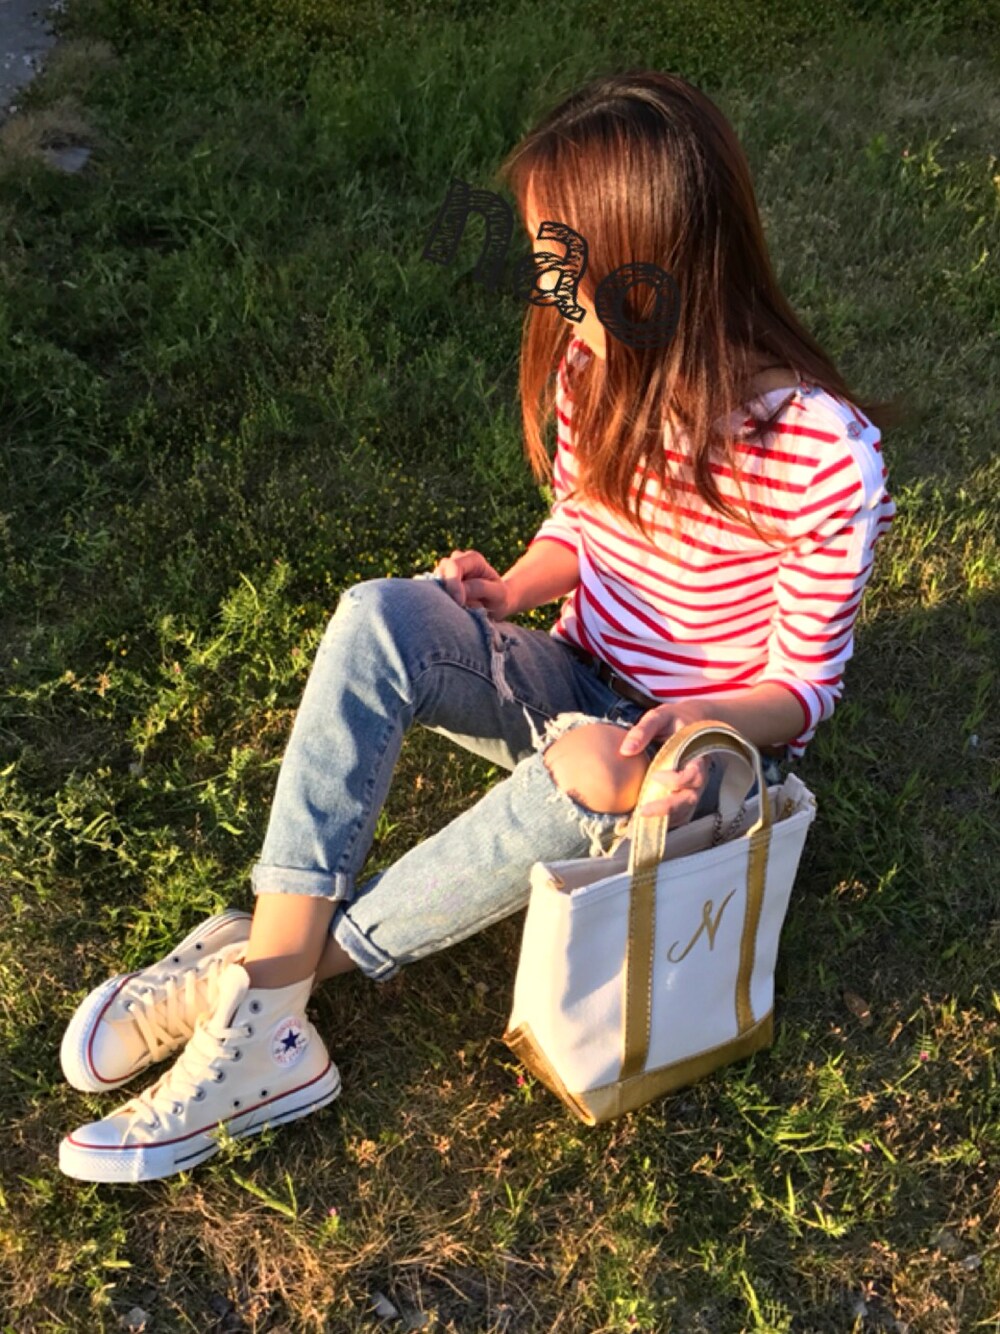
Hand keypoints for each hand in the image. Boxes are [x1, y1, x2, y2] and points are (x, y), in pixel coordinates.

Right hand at [433, 549, 509, 619]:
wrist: (496, 604)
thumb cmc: (499, 598)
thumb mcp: (498, 593)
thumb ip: (480, 588)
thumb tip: (460, 590)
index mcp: (473, 559)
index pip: (454, 566)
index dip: (453, 584)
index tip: (459, 602)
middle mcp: (456, 561)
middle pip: (441, 572)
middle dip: (447, 591)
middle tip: (460, 608)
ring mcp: (446, 572)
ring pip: (434, 583)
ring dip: (444, 598)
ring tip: (461, 608)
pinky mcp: (440, 585)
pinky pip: (433, 592)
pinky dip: (440, 602)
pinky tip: (451, 610)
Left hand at [619, 702, 710, 821]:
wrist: (692, 722)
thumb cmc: (675, 719)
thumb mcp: (659, 717)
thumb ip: (643, 730)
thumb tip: (625, 750)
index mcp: (696, 756)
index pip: (693, 775)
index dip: (675, 779)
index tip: (655, 775)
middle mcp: (699, 776)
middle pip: (689, 799)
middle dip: (667, 808)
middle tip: (642, 812)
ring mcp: (694, 788)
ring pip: (684, 811)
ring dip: (664, 819)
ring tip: (638, 821)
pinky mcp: (686, 794)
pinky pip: (679, 814)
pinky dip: (665, 821)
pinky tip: (644, 823)